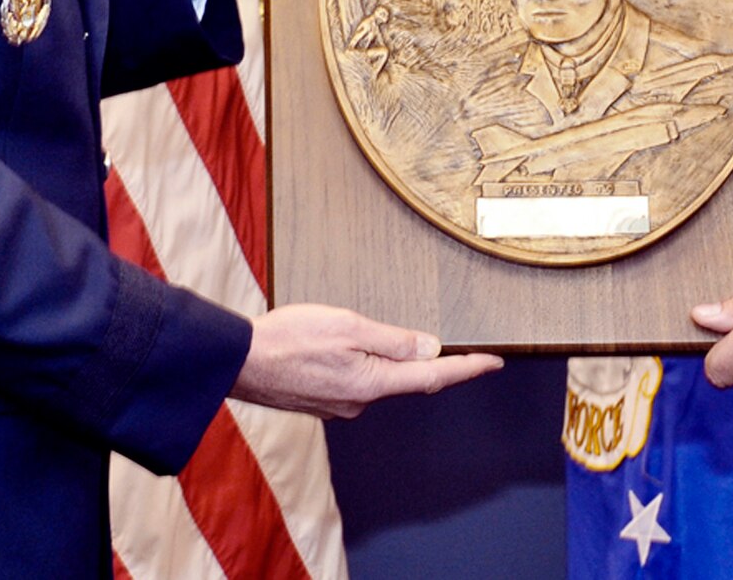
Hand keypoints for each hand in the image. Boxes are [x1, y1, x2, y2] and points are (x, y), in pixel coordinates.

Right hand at [231, 304, 503, 418]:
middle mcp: (360, 402)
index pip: (433, 377)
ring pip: (377, 379)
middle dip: (425, 361)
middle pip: (406, 379)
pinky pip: (354, 381)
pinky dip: (360, 363)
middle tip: (444, 341)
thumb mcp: (348, 327)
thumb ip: (393, 340)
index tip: (494, 362)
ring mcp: (339, 405)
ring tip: (371, 332)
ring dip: (384, 359)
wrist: (237, 362)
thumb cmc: (288, 339)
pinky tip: (341, 347)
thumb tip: (430, 348)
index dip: (467, 368)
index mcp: (372, 383)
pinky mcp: (321, 401)